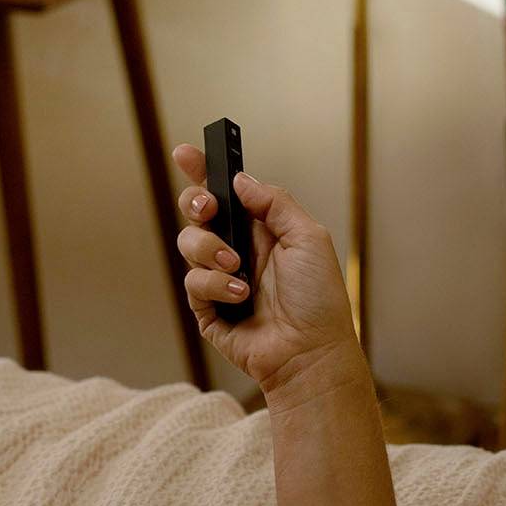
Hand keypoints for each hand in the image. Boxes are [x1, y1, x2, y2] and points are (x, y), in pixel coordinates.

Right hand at [170, 143, 365, 405]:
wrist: (311, 352)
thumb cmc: (318, 299)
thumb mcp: (308, 238)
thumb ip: (274, 204)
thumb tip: (241, 180)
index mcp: (261, 229)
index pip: (226, 193)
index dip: (204, 171)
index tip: (186, 153)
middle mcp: (237, 249)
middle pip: (197, 213)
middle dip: (196, 203)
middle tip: (210, 209)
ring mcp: (220, 279)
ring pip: (189, 244)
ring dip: (210, 250)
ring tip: (238, 268)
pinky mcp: (208, 309)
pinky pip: (192, 284)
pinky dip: (214, 285)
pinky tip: (239, 295)